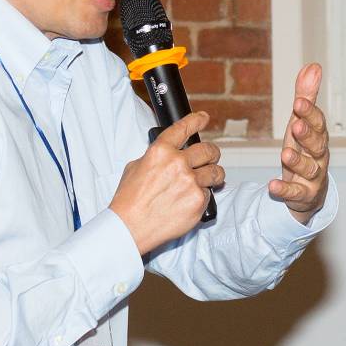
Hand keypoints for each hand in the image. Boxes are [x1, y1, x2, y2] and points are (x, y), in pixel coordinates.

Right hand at [110, 112, 224, 254]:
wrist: (130, 227)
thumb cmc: (129, 200)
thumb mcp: (134, 168)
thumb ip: (155, 157)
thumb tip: (168, 155)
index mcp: (160, 151)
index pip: (184, 128)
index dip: (197, 120)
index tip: (204, 118)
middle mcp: (178, 163)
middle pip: (208, 150)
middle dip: (212, 153)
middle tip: (210, 157)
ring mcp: (190, 182)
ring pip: (216, 172)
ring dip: (213, 175)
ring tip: (205, 180)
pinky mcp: (198, 201)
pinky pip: (209, 194)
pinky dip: (202, 196)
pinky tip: (189, 201)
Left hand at [268, 63, 329, 223]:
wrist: (309, 190)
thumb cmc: (304, 149)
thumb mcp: (301, 122)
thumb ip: (306, 97)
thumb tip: (313, 67)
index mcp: (316, 136)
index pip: (317, 123)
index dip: (309, 113)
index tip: (299, 102)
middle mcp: (318, 156)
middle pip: (317, 145)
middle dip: (307, 135)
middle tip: (296, 125)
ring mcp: (312, 176)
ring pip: (309, 168)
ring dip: (297, 161)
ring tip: (285, 154)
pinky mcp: (302, 194)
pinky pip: (294, 192)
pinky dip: (284, 189)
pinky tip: (273, 185)